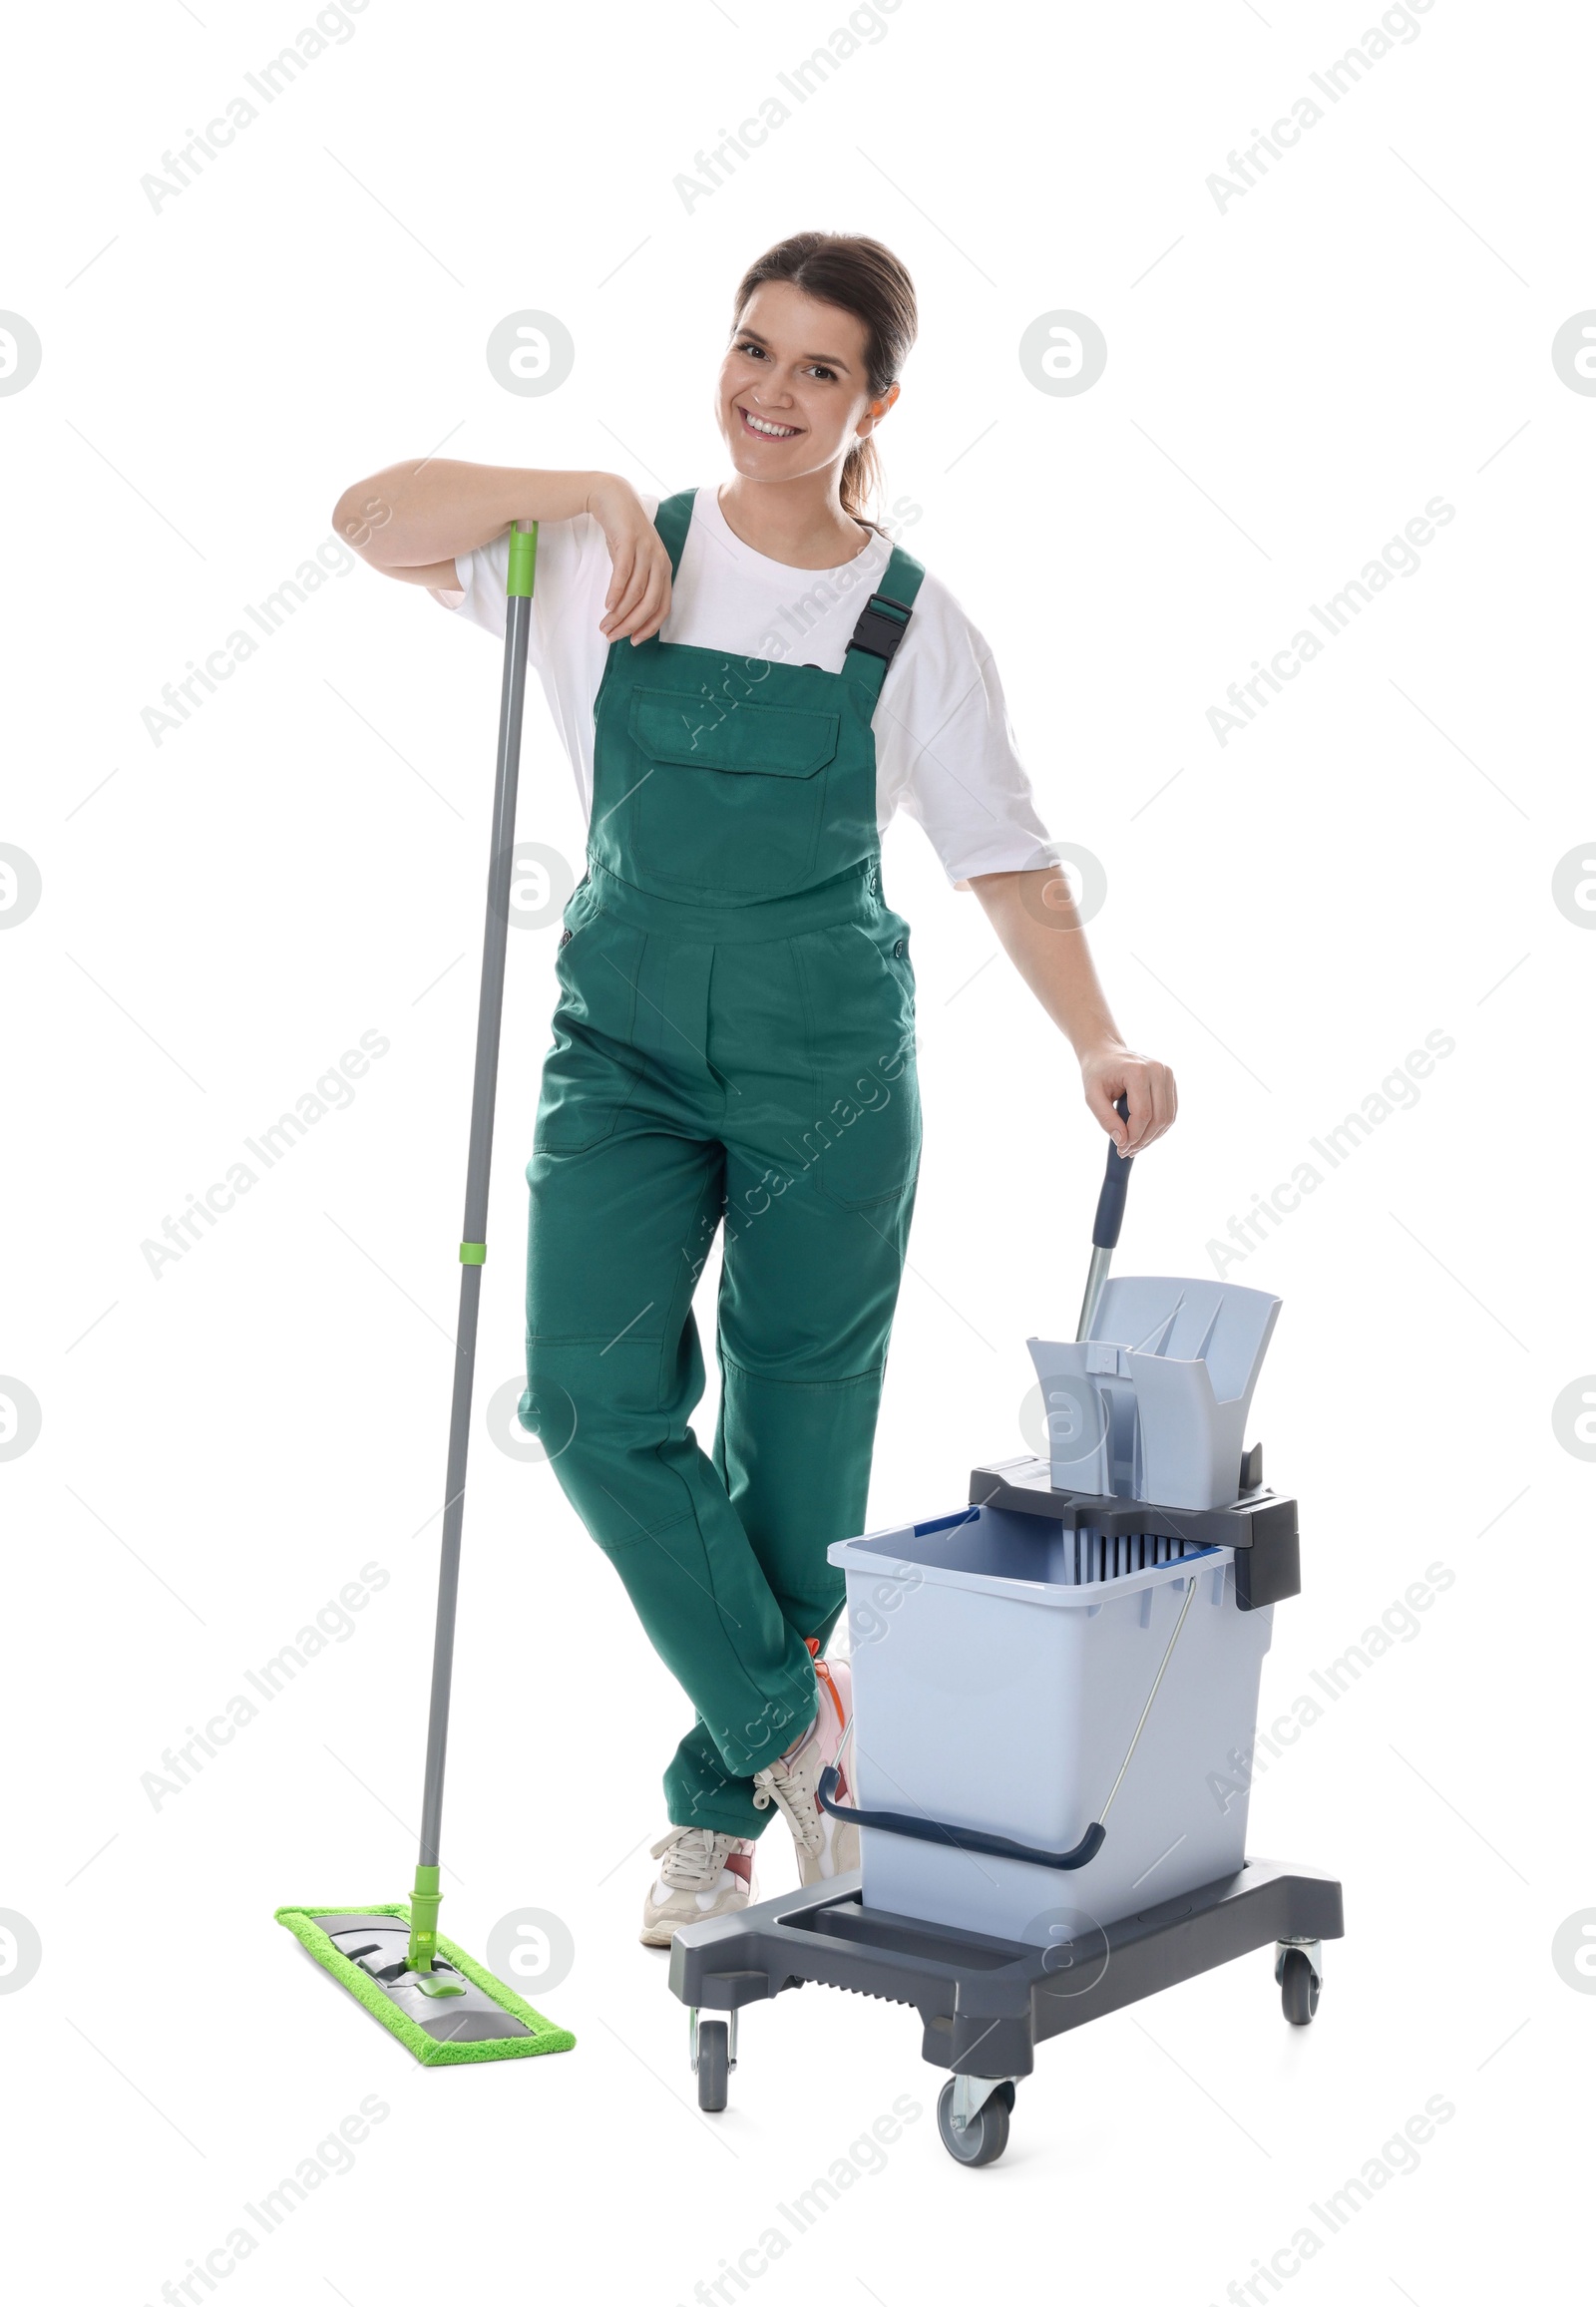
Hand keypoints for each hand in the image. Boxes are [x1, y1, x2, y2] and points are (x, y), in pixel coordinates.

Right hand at [587, 475, 672, 643]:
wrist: (613, 497)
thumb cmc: (622, 534)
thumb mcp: (632, 562)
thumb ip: (633, 585)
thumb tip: (624, 615)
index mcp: (663, 569)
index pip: (662, 606)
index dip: (649, 627)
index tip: (633, 641)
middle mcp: (659, 561)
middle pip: (649, 603)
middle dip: (631, 624)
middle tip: (612, 637)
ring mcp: (646, 549)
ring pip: (636, 591)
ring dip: (619, 612)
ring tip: (604, 625)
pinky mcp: (630, 540)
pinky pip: (625, 572)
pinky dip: (617, 591)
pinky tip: (608, 606)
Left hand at [1081, 1045, 1176, 1155]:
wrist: (1105, 1052)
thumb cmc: (1097, 1073)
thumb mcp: (1092, 1096)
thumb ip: (1106, 1119)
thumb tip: (1123, 1141)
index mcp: (1138, 1071)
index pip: (1143, 1113)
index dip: (1134, 1136)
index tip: (1121, 1148)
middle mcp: (1158, 1070)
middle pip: (1159, 1117)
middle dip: (1144, 1140)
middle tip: (1127, 1151)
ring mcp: (1167, 1074)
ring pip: (1168, 1117)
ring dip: (1153, 1137)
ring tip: (1135, 1146)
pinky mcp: (1170, 1080)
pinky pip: (1170, 1111)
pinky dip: (1158, 1128)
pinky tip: (1143, 1136)